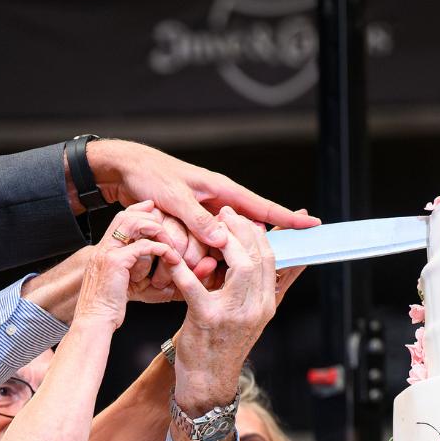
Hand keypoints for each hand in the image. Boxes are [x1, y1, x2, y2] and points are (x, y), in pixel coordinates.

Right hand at [74, 204, 182, 330]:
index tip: (156, 212)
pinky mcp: (115, 262)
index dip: (139, 212)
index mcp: (103, 251)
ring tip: (170, 244)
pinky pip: (143, 246)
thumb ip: (138, 271)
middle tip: (168, 229)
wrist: (94, 321)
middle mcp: (103, 248)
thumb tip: (163, 268)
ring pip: (133, 223)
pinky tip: (171, 257)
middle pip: (126, 215)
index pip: (120, 219)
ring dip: (156, 229)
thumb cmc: (109, 309)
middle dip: (150, 217)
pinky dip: (161, 248)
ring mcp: (107, 253)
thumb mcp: (125, 285)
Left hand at [78, 139, 316, 276]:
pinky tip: (199, 267)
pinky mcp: (190, 223)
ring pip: (223, 242)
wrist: (125, 170)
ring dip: (220, 256)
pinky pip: (204, 243)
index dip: (287, 218)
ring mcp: (204, 214)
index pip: (262, 206)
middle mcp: (217, 203)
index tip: (313, 225)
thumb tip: (223, 240)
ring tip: (217, 270)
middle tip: (272, 263)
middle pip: (248, 229)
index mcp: (221, 191)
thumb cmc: (150, 177)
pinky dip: (201, 255)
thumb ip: (197, 220)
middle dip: (257, 246)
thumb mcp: (174, 199)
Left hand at [163, 208, 282, 413]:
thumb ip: (275, 286)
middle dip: (244, 229)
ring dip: (224, 240)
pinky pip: (196, 286)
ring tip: (210, 227)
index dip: (260, 233)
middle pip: (260, 257)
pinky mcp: (206, 319)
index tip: (246, 216)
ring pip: (239, 266)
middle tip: (226, 213)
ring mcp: (233, 314)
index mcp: (267, 304)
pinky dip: (184, 267)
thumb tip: (299, 259)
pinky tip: (174, 255)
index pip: (273, 258)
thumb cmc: (224, 344)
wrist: (206, 382)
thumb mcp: (254, 315)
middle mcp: (255, 308)